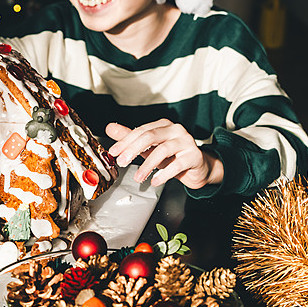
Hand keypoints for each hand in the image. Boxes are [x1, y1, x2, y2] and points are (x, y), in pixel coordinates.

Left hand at [105, 120, 223, 188]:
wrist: (197, 168)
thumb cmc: (172, 157)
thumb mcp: (150, 148)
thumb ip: (131, 139)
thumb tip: (110, 128)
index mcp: (163, 125)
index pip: (141, 131)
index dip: (126, 141)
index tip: (114, 152)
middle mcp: (175, 130)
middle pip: (151, 136)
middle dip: (133, 149)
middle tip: (122, 162)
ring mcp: (186, 142)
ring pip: (163, 150)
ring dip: (147, 165)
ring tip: (138, 177)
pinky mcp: (194, 156)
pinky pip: (178, 164)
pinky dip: (165, 173)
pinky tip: (156, 181)